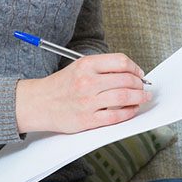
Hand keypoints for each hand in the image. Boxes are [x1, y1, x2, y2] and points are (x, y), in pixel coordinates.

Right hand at [15, 53, 150, 133]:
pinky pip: (115, 116)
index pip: (121, 62)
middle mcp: (87, 82)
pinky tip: (133, 109)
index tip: (139, 73)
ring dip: (139, 97)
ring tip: (144, 97)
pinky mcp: (87, 119)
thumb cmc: (61, 85)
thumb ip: (103, 68)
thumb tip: (131, 72)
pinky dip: (129, 112)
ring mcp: (87, 102)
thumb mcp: (80, 67)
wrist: (37, 103)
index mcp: (87, 65)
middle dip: (140, 84)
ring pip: (124, 97)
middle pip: (126, 80)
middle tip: (143, 87)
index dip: (135, 68)